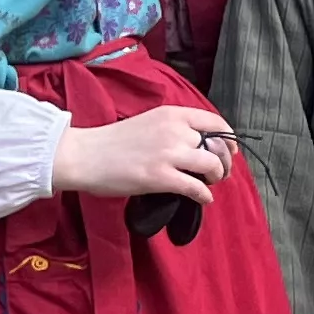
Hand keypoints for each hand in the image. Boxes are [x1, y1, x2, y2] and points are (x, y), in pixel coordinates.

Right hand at [55, 105, 234, 206]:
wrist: (84, 155)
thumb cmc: (113, 142)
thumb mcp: (149, 122)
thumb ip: (174, 130)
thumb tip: (199, 146)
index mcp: (172, 115)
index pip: (216, 122)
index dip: (229, 139)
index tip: (229, 151)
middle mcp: (175, 131)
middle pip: (217, 147)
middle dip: (224, 163)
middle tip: (219, 174)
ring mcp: (168, 154)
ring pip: (212, 165)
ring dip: (217, 177)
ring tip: (210, 184)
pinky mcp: (160, 177)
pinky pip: (196, 187)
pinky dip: (204, 195)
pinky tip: (202, 198)